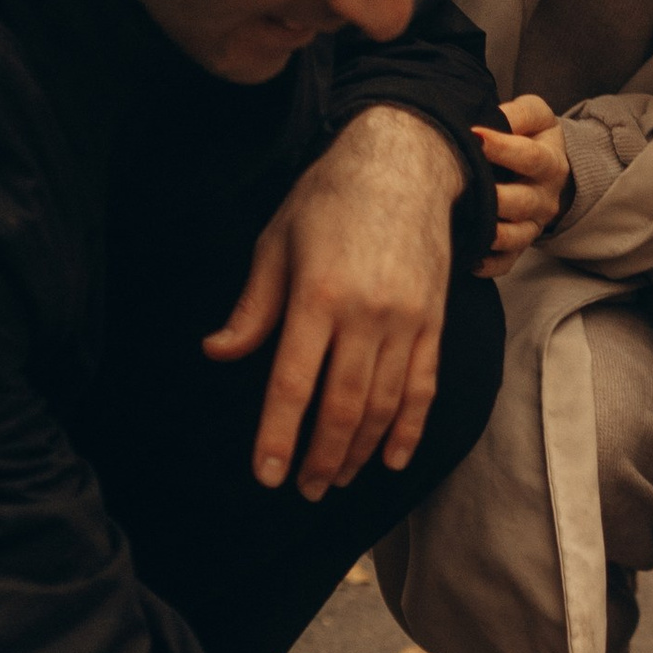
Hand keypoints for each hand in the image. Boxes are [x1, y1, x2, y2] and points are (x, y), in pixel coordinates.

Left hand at [205, 109, 459, 497]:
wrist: (404, 163)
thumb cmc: (327, 200)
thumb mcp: (275, 243)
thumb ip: (252, 307)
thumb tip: (218, 353)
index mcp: (318, 296)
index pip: (293, 384)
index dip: (277, 436)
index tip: (266, 476)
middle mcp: (367, 315)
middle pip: (343, 407)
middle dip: (321, 457)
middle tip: (303, 489)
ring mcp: (407, 321)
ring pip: (383, 405)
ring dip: (359, 452)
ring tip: (335, 479)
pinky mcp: (434, 322)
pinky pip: (423, 387)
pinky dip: (409, 429)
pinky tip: (392, 460)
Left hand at [472, 91, 571, 278]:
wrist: (548, 168)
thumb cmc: (532, 137)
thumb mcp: (535, 115)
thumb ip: (518, 114)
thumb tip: (487, 122)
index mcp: (550, 162)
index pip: (530, 157)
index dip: (503, 148)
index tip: (473, 135)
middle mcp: (544, 197)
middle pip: (521, 202)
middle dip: (493, 197)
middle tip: (462, 184)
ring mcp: (532, 224)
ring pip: (515, 236)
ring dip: (492, 234)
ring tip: (467, 225)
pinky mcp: (519, 245)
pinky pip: (506, 261)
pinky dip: (489, 264)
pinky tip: (469, 257)